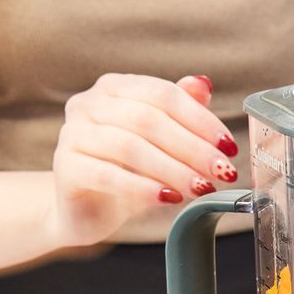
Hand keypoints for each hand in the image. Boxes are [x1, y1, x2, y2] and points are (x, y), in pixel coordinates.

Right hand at [46, 73, 239, 245]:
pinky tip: (169, 199)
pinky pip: (108, 175)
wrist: (85, 209)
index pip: (163, 94)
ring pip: (130, 147)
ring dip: (173, 169)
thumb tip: (204, 85)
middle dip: (192, 148)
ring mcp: (72, 134)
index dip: (200, 120)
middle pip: (148, 119)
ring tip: (201, 188)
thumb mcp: (159, 140)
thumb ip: (179, 110)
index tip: (228, 147)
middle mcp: (88, 103)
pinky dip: (143, 188)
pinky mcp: (65, 168)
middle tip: (222, 172)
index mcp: (114, 87)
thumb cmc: (126, 170)